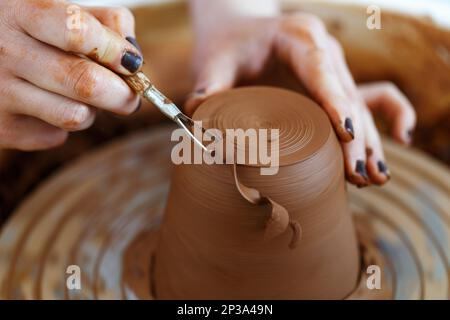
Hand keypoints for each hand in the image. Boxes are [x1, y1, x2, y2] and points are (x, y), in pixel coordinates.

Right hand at [0, 0, 142, 150]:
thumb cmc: (29, 32)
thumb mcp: (58, 10)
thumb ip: (103, 23)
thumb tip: (132, 59)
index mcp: (21, 13)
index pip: (79, 32)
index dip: (115, 51)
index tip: (131, 62)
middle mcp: (6, 53)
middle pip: (86, 84)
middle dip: (122, 94)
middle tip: (130, 94)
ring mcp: (0, 93)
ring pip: (77, 116)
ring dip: (93, 111)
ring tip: (83, 97)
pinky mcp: (3, 128)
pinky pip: (56, 136)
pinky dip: (64, 125)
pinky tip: (50, 106)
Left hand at [186, 12, 415, 186]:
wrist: (240, 32)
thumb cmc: (229, 45)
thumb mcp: (215, 60)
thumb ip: (209, 85)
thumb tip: (198, 114)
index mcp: (299, 37)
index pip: (321, 68)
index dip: (333, 100)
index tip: (344, 132)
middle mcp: (325, 52)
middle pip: (346, 94)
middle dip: (354, 137)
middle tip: (356, 175)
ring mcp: (334, 69)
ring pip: (360, 106)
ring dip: (368, 142)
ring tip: (373, 178)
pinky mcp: (334, 86)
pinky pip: (370, 101)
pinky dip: (385, 121)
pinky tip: (398, 141)